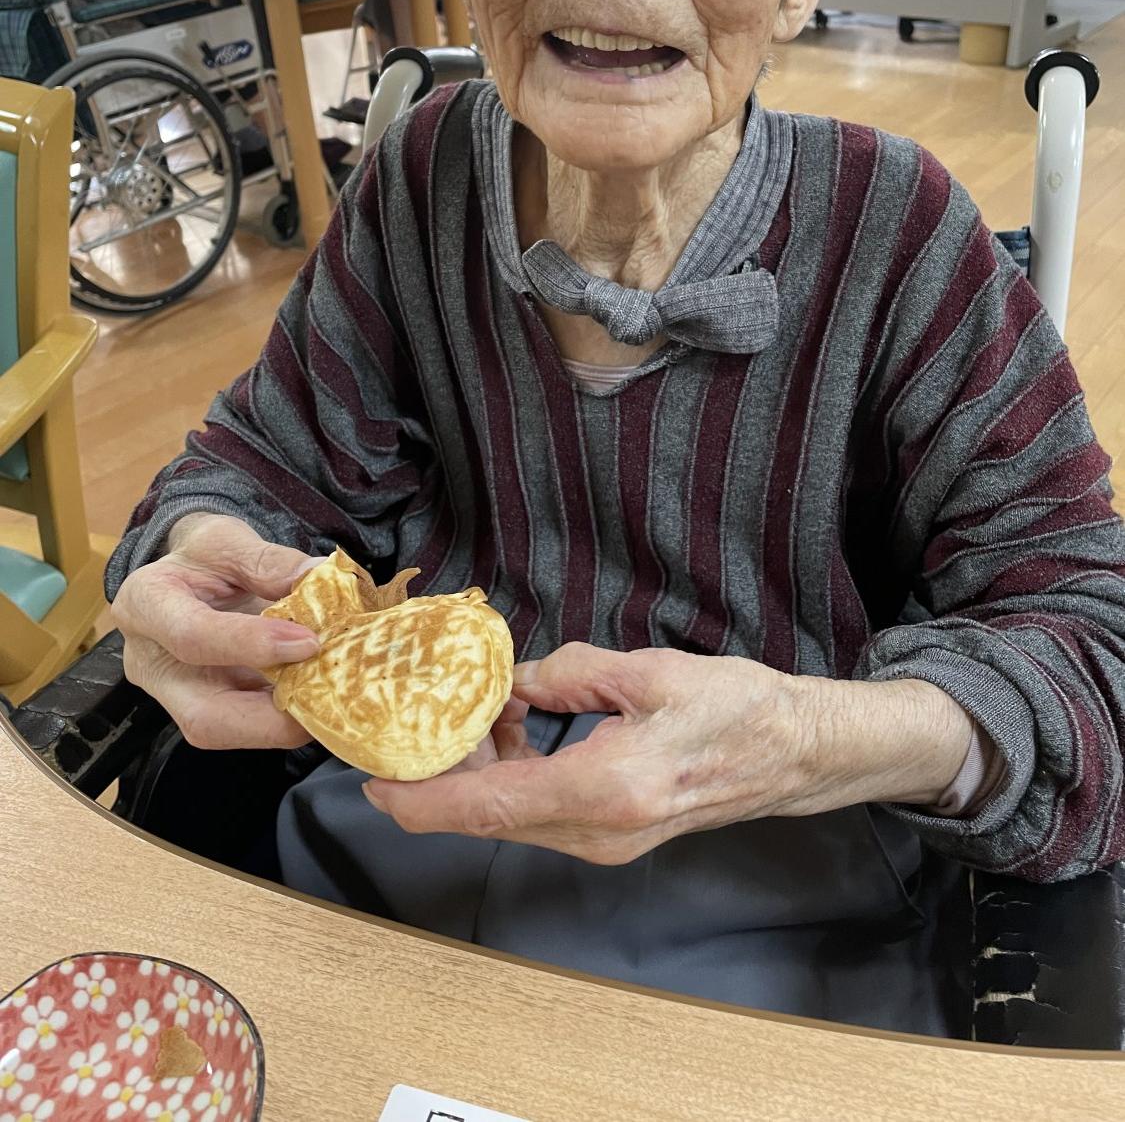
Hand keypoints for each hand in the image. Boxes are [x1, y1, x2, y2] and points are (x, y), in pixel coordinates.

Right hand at [111, 513, 319, 750]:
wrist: (186, 575)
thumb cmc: (200, 556)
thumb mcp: (227, 540)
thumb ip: (269, 561)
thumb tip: (319, 578)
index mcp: (146, 605)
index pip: (192, 637)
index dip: (252, 644)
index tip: (307, 641)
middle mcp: (152, 664)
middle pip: (202, 717)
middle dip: (270, 719)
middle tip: (325, 695)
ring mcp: (176, 694)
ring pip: (226, 732)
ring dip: (283, 723)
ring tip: (330, 694)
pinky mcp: (204, 707)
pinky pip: (244, 726)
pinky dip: (284, 716)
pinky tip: (319, 694)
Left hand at [362, 643, 974, 863]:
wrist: (796, 754)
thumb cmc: (737, 708)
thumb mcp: (647, 672)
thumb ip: (567, 674)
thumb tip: (507, 678)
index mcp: (604, 790)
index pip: (486, 807)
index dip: (419, 799)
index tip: (369, 780)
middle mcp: (596, 833)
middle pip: (487, 819)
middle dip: (436, 777)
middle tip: (404, 723)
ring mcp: (603, 844)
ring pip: (508, 819)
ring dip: (473, 774)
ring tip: (467, 711)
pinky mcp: (611, 837)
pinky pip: (537, 815)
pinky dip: (508, 778)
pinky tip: (512, 728)